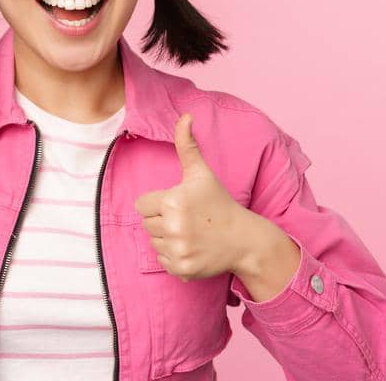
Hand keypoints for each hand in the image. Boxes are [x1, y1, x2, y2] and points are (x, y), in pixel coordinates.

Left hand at [133, 113, 254, 281]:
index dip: (158, 203)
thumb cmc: (219, 203)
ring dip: (167, 238)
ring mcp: (178, 250)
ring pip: (153, 242)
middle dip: (163, 220)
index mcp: (172, 202)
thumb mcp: (202, 173)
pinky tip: (192, 248)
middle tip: (187, 219)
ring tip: (191, 233)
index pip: (141, 205)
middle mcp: (173, 227)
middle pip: (146, 224)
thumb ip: (187, 145)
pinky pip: (162, 261)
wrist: (244, 239)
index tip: (178, 204)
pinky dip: (174, 256)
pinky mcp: (181, 269)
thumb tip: (186, 116)